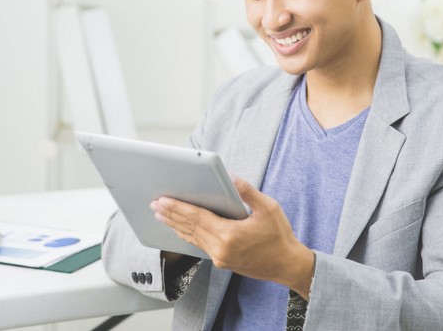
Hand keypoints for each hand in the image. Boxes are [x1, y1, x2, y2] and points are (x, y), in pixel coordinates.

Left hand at [150, 176, 314, 298]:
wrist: (287, 265)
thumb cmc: (280, 236)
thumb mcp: (269, 208)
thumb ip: (247, 192)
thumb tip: (230, 177)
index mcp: (230, 235)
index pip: (197, 218)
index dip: (178, 207)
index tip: (163, 200)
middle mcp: (221, 249)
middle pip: (190, 228)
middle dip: (171, 215)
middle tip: (155, 204)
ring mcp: (220, 258)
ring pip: (192, 238)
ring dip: (175, 225)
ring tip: (160, 215)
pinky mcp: (222, 262)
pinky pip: (199, 245)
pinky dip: (187, 235)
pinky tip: (179, 229)